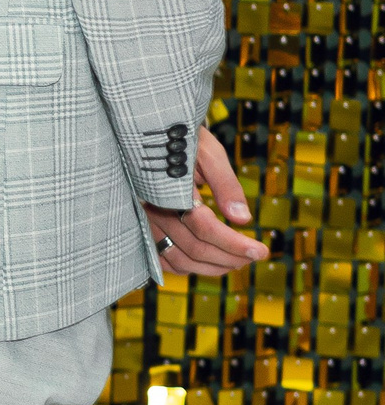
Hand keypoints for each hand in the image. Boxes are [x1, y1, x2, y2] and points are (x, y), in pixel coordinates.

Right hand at [145, 127, 268, 277]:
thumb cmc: (183, 140)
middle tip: (255, 256)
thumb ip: (226, 184)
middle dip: (231, 257)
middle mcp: (153, 210)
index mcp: (171, 190)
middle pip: (196, 248)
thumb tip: (243, 219)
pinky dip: (189, 268)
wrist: (147, 136)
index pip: (205, 228)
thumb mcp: (207, 152)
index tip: (261, 251)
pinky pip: (164, 260)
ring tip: (238, 262)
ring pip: (182, 260)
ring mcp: (145, 223)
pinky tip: (210, 263)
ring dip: (214, 267)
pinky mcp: (143, 230)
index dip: (235, 244)